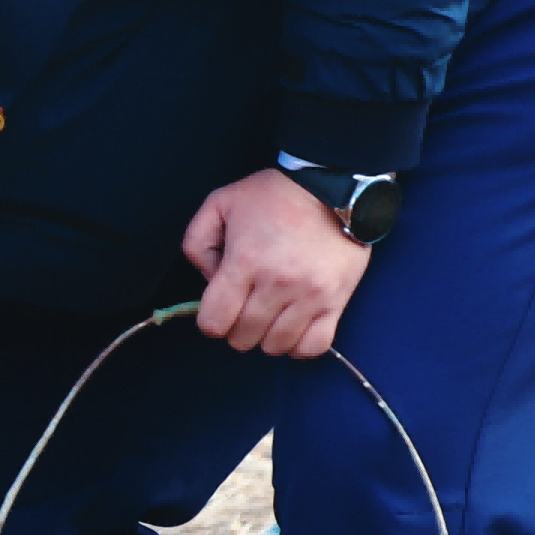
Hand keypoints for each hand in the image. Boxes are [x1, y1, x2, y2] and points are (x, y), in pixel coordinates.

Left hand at [179, 167, 370, 358]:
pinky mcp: (336, 301)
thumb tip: (208, 281)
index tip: (218, 307)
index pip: (214, 321)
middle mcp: (277, 284)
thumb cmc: (273, 195)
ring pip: (276, 346)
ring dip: (266, 338)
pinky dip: (299, 346)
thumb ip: (197, 242)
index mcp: (244, 262)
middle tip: (244, 308)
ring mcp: (309, 296)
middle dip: (236, 328)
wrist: (331, 187)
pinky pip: (314, 347)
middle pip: (243, 338)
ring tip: (269, 316)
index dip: (210, 320)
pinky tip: (293, 329)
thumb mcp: (220, 203)